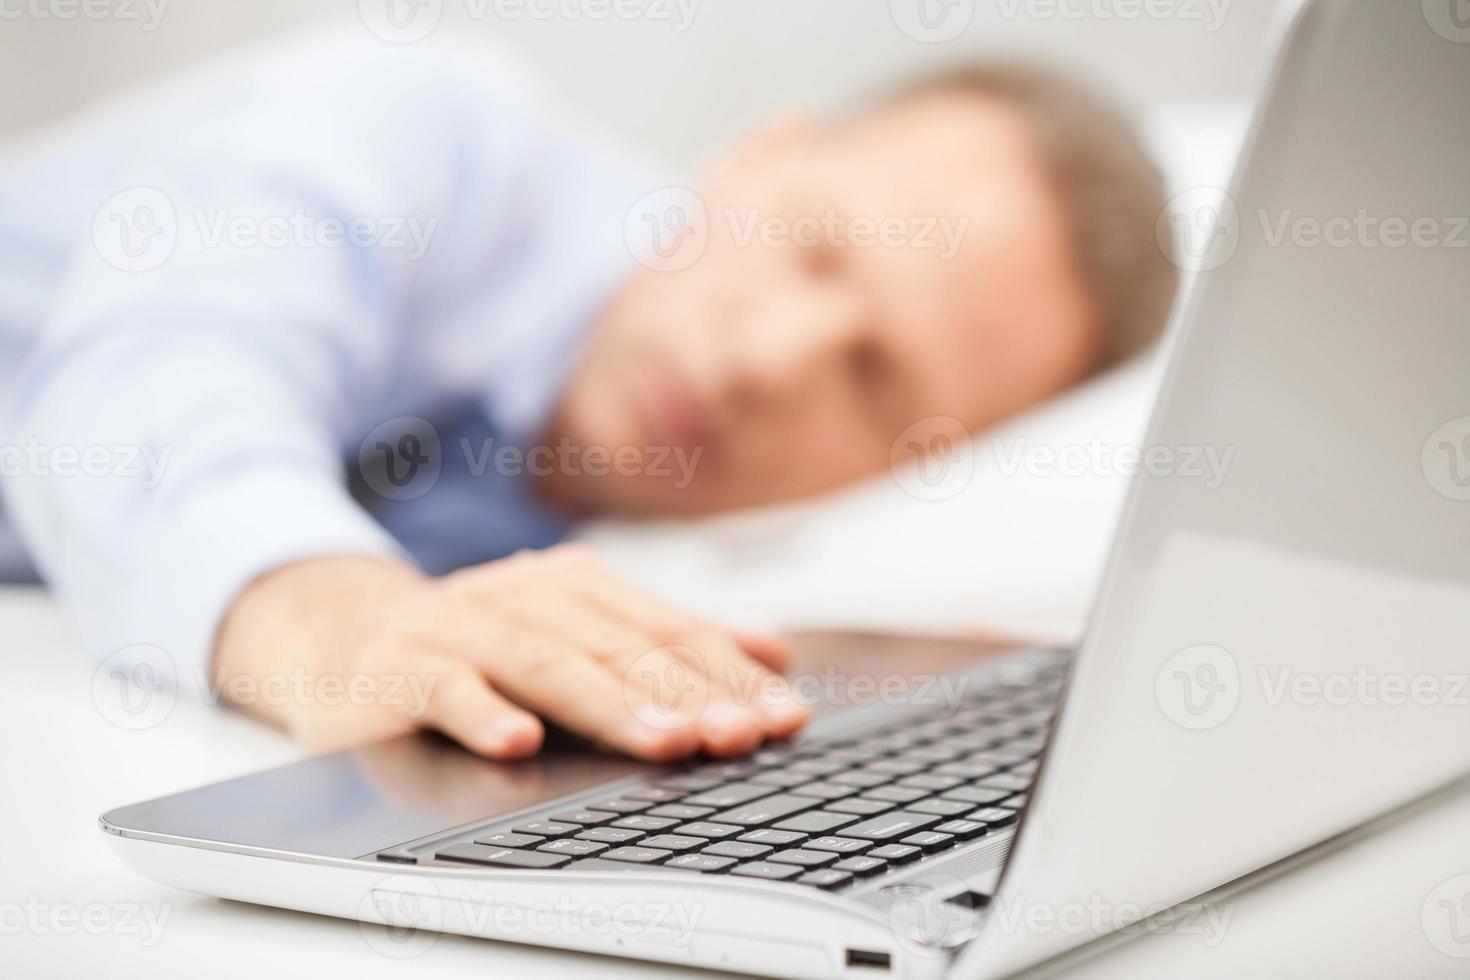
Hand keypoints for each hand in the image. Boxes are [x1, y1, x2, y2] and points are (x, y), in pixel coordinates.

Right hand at [210, 545, 807, 759]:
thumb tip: (774, 656)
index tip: (783, 717)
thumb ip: (669, 643)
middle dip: (687, 695)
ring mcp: (463, 627)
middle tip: (740, 736)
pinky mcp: (399, 666)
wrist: (347, 633)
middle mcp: (527, 596)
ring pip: (546, 664)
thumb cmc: (482, 644)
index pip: (669, 632)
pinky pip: (442, 688)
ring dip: (609, 705)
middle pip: (619, 648)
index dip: (730, 674)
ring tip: (665, 744)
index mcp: (579, 586)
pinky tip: (517, 744)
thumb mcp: (580, 632)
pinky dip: (478, 713)